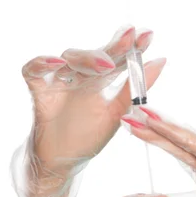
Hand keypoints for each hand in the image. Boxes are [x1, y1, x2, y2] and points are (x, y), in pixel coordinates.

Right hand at [11, 26, 165, 196]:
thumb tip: (161, 60)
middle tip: (130, 37)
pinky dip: (42, 63)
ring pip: (70, 57)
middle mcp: (80, 76)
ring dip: (88, 58)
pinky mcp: (38, 90)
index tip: (148, 35)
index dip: (131, 46)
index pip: (117, 57)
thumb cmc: (89, 135)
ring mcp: (59, 80)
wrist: (63, 160)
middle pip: (96, 53)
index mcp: (100, 80)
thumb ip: (136, 87)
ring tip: (106, 65)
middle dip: (114, 45)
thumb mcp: (119, 112)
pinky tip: (57, 62)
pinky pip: (34, 70)